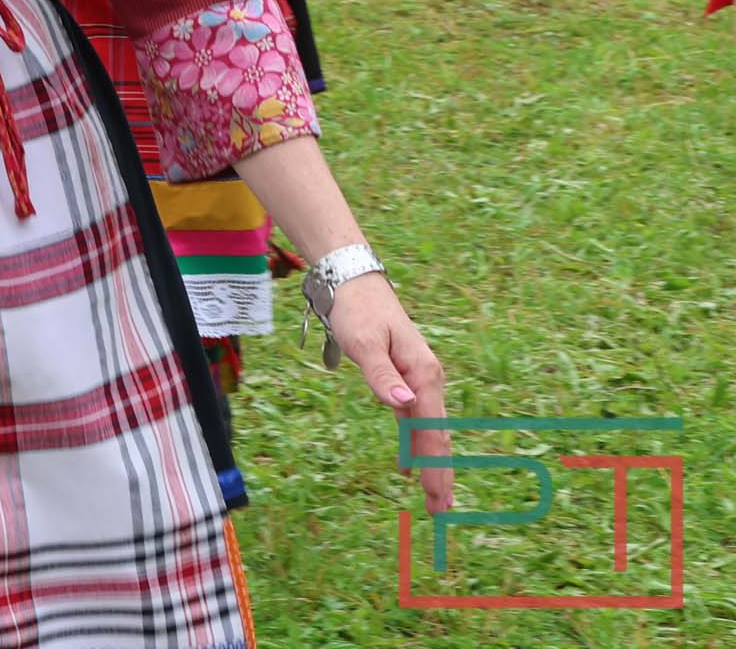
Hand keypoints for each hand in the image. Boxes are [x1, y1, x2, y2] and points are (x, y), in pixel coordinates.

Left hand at [325, 272, 454, 512]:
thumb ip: (382, 376)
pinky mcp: (404, 378)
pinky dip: (414, 443)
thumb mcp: (364, 342)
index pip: (432, 430)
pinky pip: (414, 419)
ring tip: (433, 497)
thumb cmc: (358, 310)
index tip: (440, 496)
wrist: (352, 282)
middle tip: (441, 511)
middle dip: (440, 473)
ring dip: (430, 462)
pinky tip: (408, 465)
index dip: (436, 465)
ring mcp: (417, 380)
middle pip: (436, 434)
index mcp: (423, 374)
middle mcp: (426, 380)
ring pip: (427, 430)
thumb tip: (403, 407)